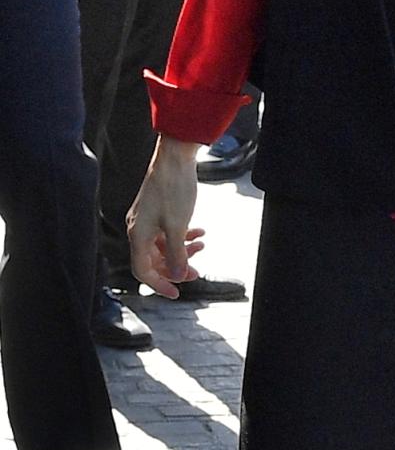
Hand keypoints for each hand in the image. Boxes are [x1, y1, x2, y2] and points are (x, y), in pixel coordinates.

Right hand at [127, 135, 203, 297]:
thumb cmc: (173, 188)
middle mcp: (138, 228)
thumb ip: (177, 254)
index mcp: (138, 235)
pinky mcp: (156, 209)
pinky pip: (166, 230)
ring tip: (202, 246)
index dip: (159, 285)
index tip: (177, 292)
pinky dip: (182, 234)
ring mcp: (146, 218)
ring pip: (162, 245)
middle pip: (153, 260)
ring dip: (182, 249)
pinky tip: (199, 231)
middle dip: (175, 267)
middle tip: (196, 271)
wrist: (175, 156)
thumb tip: (178, 276)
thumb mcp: (178, 226)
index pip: (143, 271)